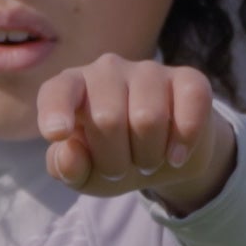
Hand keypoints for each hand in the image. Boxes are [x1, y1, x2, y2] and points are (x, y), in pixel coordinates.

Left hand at [35, 55, 237, 213]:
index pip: (57, 91)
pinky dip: (183, 142)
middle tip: (121, 169)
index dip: (55, 111)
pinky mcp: (189, 79)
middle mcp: (107, 70)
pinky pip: (190, 106)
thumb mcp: (86, 174)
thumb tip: (69, 150)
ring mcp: (149, 71)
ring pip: (148, 118)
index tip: (58, 134)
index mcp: (73, 88)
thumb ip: (66, 168)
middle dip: (115, 161)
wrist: (166, 157)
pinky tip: (176, 155)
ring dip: (148, 156)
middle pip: (108, 119)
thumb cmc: (114, 158)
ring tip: (147, 160)